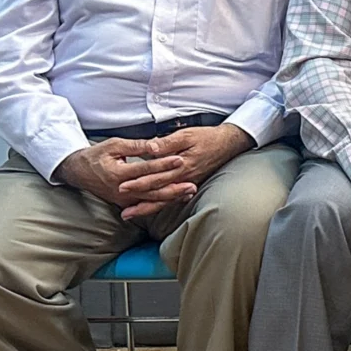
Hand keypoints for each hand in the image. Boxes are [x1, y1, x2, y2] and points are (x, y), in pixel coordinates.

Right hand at [55, 138, 186, 216]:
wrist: (78, 172)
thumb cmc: (96, 155)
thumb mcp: (113, 145)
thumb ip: (135, 146)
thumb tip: (155, 145)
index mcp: (117, 174)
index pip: (145, 169)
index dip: (163, 164)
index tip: (180, 159)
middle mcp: (121, 190)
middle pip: (151, 190)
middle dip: (173, 187)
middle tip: (192, 184)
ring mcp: (123, 199)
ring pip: (151, 201)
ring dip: (172, 197)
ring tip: (189, 192)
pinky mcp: (125, 203)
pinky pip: (147, 204)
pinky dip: (163, 202)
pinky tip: (177, 198)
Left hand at [112, 124, 254, 219]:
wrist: (228, 144)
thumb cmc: (207, 137)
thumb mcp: (186, 135)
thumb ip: (168, 143)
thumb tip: (151, 148)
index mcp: (181, 166)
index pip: (156, 177)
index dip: (139, 183)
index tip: (122, 187)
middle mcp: (184, 178)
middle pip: (158, 194)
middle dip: (140, 202)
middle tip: (123, 212)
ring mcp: (188, 183)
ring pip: (165, 200)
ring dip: (147, 208)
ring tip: (131, 215)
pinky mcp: (190, 184)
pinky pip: (172, 198)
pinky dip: (159, 205)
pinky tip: (148, 208)